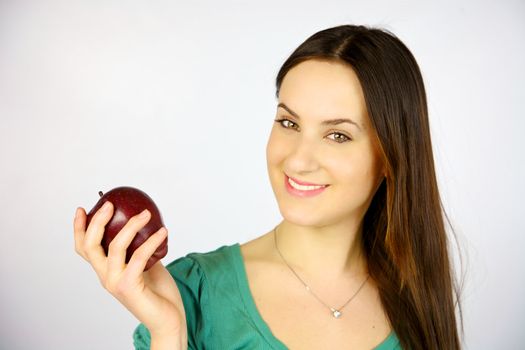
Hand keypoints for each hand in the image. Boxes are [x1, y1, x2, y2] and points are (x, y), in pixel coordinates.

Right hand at [73, 202, 187, 343]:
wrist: (168, 319)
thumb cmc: (158, 293)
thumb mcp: (146, 264)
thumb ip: (140, 248)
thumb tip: (146, 223)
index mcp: (106, 271)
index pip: (84, 249)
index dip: (79, 228)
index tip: (82, 209)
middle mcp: (105, 276)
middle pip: (90, 245)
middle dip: (97, 221)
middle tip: (110, 204)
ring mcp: (115, 282)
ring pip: (115, 246)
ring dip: (131, 226)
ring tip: (146, 213)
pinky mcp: (129, 286)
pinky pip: (139, 256)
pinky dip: (152, 241)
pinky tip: (163, 232)